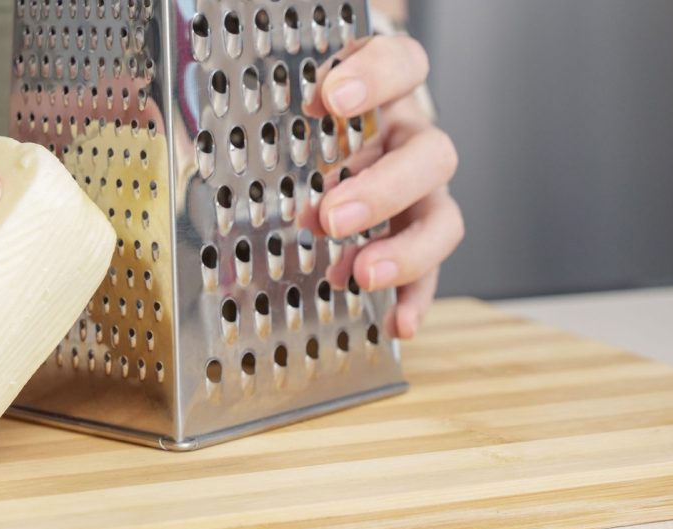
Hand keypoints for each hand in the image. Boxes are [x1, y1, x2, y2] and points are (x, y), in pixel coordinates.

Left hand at [308, 35, 461, 338]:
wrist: (338, 132)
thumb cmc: (318, 120)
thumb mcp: (303, 107)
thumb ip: (283, 115)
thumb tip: (230, 145)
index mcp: (389, 91)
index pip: (403, 63)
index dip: (376, 77)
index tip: (331, 97)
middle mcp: (412, 138)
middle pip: (430, 154)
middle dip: (382, 190)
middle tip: (333, 216)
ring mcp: (423, 189)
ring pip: (442, 216)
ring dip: (403, 251)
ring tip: (362, 274)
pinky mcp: (419, 233)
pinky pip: (432, 269)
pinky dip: (415, 296)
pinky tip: (398, 321)